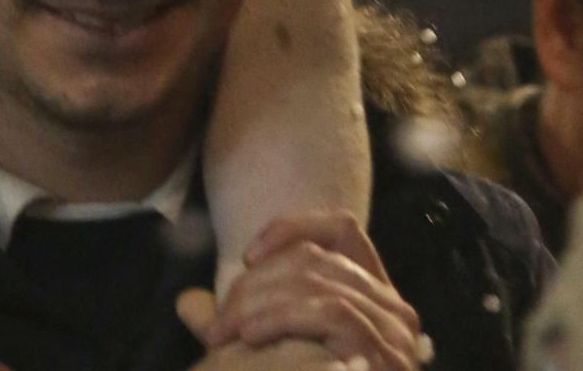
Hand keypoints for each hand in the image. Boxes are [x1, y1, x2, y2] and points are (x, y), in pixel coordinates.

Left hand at [176, 212, 421, 367]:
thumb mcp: (273, 354)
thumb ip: (238, 326)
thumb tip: (187, 303)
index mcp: (374, 297)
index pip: (343, 229)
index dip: (292, 229)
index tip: (247, 258)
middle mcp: (394, 308)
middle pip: (316, 258)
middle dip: (254, 284)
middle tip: (217, 322)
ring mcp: (395, 332)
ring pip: (317, 282)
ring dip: (258, 303)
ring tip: (225, 332)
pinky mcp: (385, 354)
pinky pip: (330, 312)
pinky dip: (282, 316)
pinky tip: (251, 337)